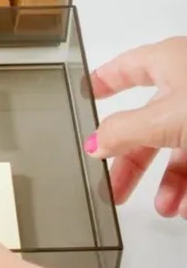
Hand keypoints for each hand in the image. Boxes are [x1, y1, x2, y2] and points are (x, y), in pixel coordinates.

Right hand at [86, 36, 186, 216]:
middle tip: (113, 183)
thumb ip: (121, 132)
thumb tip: (94, 141)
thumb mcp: (161, 120)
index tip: (89, 92)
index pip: (127, 68)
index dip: (105, 81)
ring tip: (164, 206)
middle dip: (133, 159)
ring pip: (181, 146)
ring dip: (169, 180)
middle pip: (150, 121)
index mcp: (170, 61)